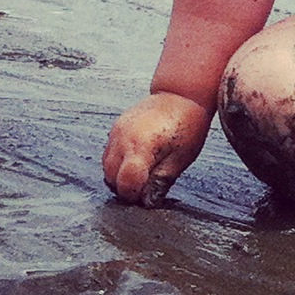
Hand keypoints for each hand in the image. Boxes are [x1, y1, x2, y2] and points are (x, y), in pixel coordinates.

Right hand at [103, 92, 211, 206]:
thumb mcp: (181, 157)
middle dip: (126, 188)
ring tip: (144, 172)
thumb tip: (148, 202)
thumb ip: (160, 181)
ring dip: (120, 175)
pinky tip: (137, 159)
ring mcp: (117, 131)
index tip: (146, 198)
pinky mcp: (116, 126)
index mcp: (141, 146)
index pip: (126, 183)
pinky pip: (109, 152)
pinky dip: (118, 162)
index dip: (135, 196)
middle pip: (112, 177)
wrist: (182, 93)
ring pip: (107, 166)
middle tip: (146, 188)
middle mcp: (123, 138)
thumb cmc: (188, 123)